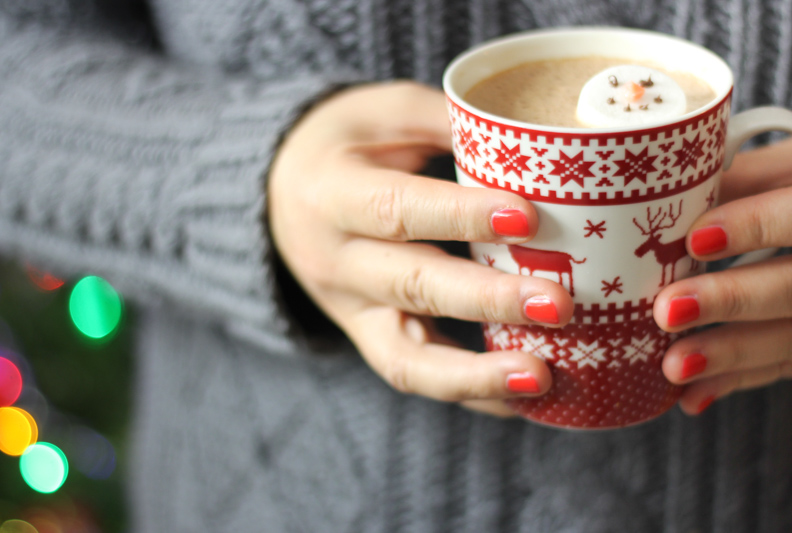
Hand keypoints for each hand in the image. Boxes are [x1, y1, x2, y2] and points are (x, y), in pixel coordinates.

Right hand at [268, 82, 573, 416]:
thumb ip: (448, 122)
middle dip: (486, 301)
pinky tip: (525, 398)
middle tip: (558, 305)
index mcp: (331, 194)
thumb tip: (533, 143)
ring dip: (475, 376)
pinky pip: (416, 374)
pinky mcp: (368, 335)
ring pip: (405, 358)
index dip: (460, 216)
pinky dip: (470, 391)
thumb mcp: (384, 112)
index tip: (527, 218)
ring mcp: (350, 310)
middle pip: (411, 287)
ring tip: (543, 377)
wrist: (281, 193)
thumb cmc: (344, 145)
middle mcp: (336, 262)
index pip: (396, 210)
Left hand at [657, 138, 791, 414]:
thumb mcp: (782, 171)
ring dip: (732, 354)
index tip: (696, 239)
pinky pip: (783, 365)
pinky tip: (693, 396)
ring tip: (673, 366)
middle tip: (667, 310)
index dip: (756, 226)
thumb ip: (737, 181)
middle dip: (734, 299)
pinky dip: (738, 379)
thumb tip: (662, 197)